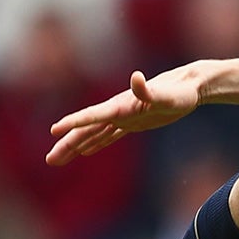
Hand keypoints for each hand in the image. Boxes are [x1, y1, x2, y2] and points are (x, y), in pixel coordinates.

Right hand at [47, 67, 201, 164]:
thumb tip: (136, 77)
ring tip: (57, 160)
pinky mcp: (133, 123)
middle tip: (49, 160)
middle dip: (67, 144)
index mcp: (121, 106)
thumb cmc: (179, 93)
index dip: (73, 122)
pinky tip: (84, 152)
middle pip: (86, 129)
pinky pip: (108, 136)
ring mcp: (123, 118)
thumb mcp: (166, 95)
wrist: (188, 87)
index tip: (54, 130)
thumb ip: (149, 90)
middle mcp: (117, 111)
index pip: (92, 116)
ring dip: (75, 147)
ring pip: (93, 134)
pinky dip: (95, 143)